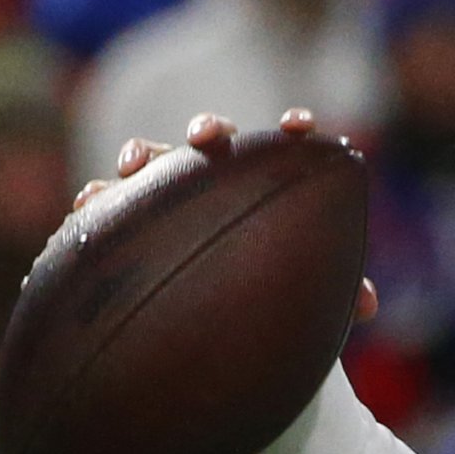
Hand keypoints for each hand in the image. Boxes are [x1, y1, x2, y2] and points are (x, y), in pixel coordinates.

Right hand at [72, 109, 378, 321]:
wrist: (211, 328)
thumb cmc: (267, 295)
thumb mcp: (303, 294)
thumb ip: (336, 294)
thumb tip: (368, 307)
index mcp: (262, 187)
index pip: (280, 150)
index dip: (291, 131)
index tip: (301, 125)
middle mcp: (213, 181)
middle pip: (209, 141)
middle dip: (206, 129)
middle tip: (205, 136)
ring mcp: (168, 195)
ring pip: (154, 160)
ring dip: (143, 154)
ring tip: (132, 166)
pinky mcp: (128, 220)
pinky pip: (107, 204)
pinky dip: (97, 200)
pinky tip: (86, 207)